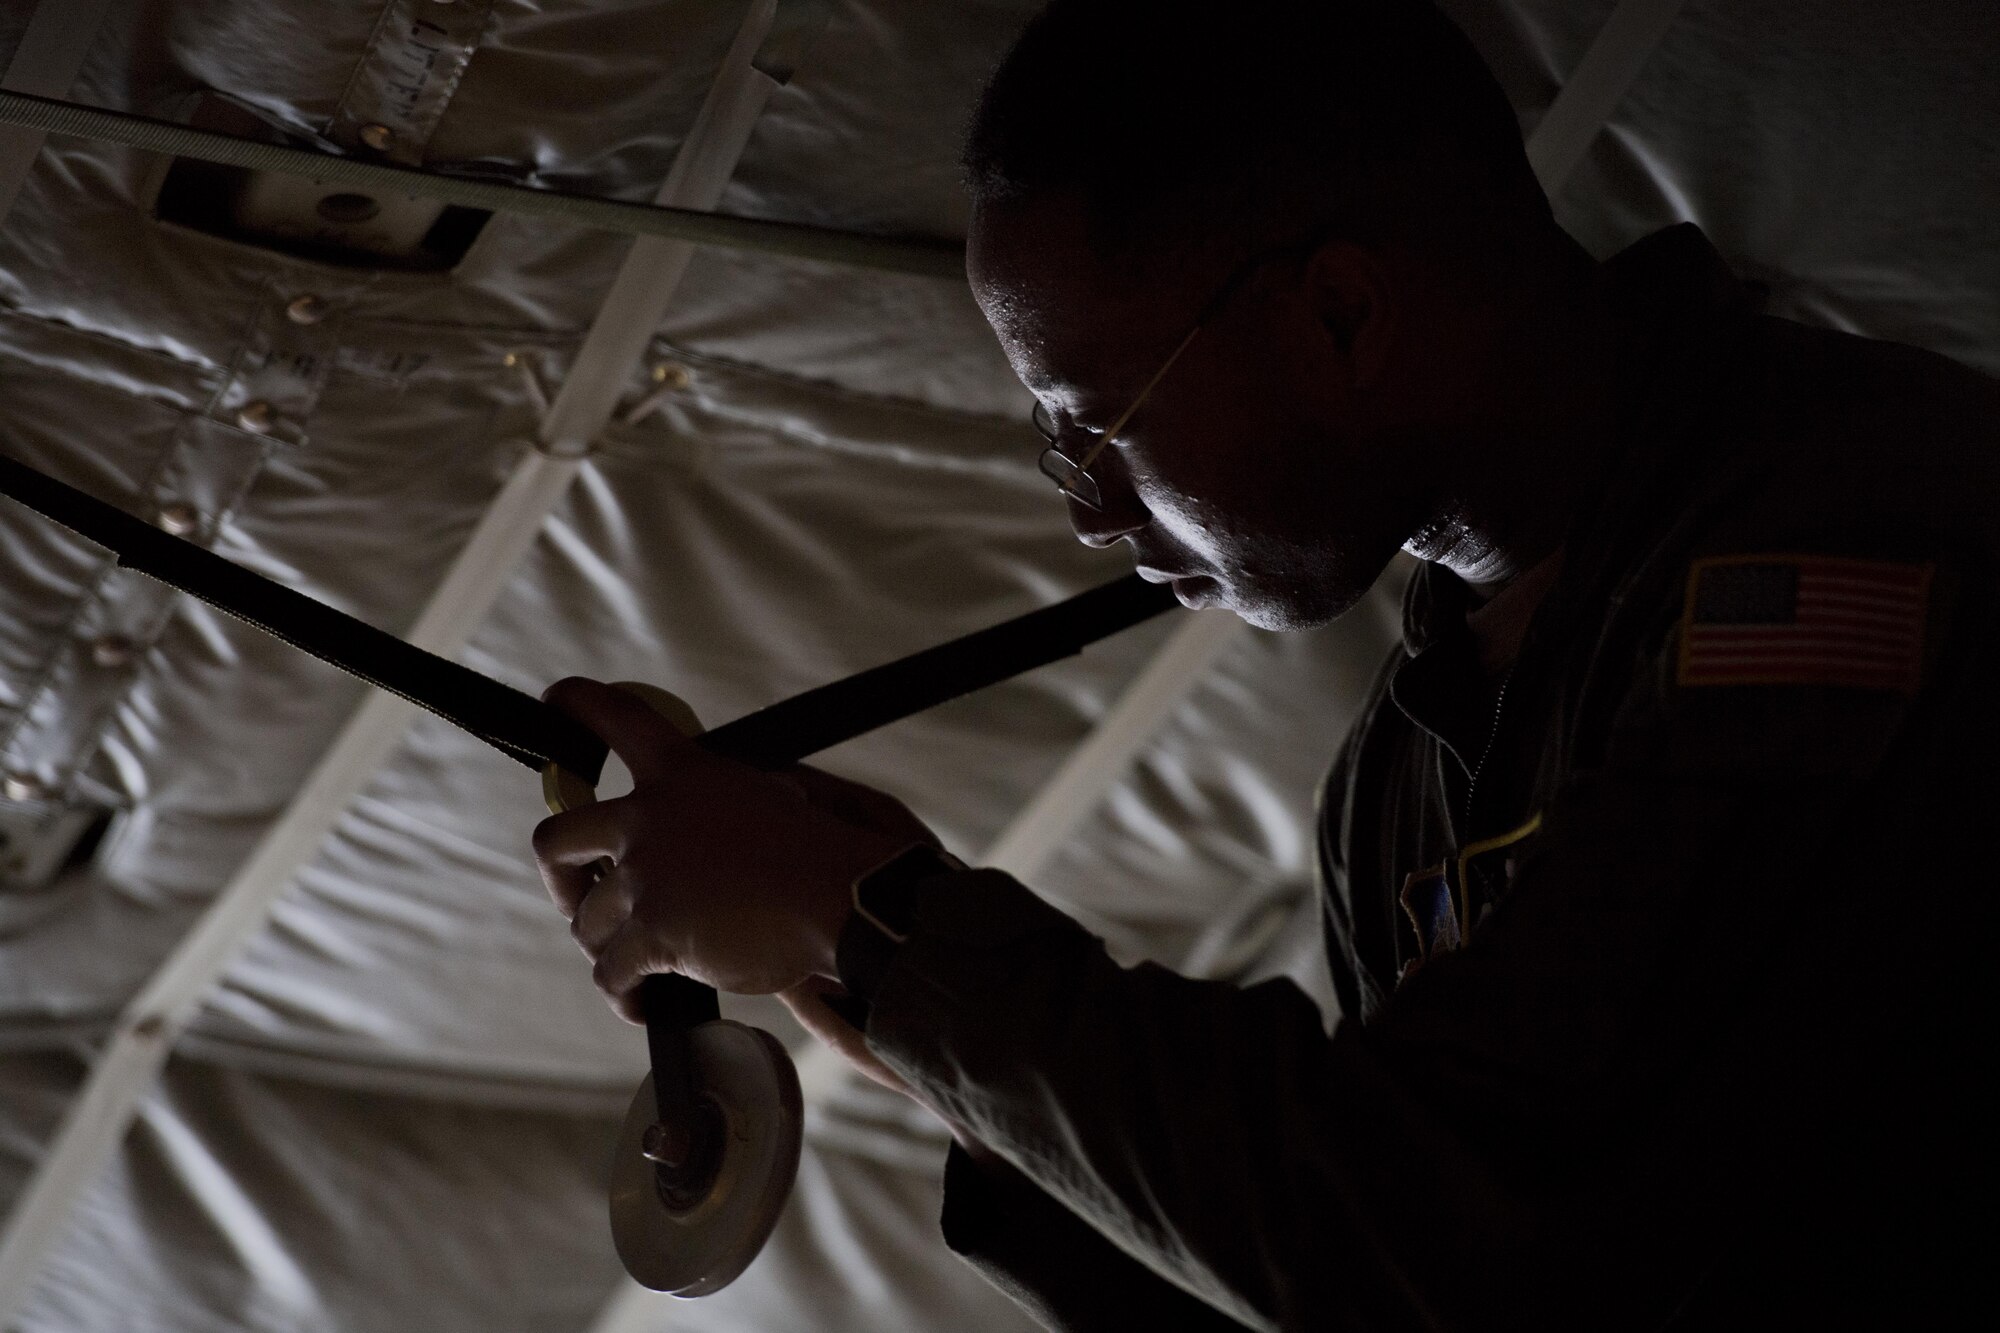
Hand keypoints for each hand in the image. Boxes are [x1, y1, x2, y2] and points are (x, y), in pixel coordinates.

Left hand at [530, 678, 921, 1021]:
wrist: (839, 897)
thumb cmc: (815, 853)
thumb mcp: (764, 796)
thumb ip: (714, 803)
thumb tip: (700, 833)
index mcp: (680, 773)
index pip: (617, 718)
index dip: (576, 704)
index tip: (555, 700)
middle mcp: (649, 818)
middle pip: (555, 840)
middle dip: (558, 877)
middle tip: (577, 895)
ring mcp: (646, 877)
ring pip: (586, 922)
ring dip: (605, 946)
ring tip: (635, 965)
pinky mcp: (653, 934)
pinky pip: (611, 973)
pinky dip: (621, 994)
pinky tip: (639, 1003)